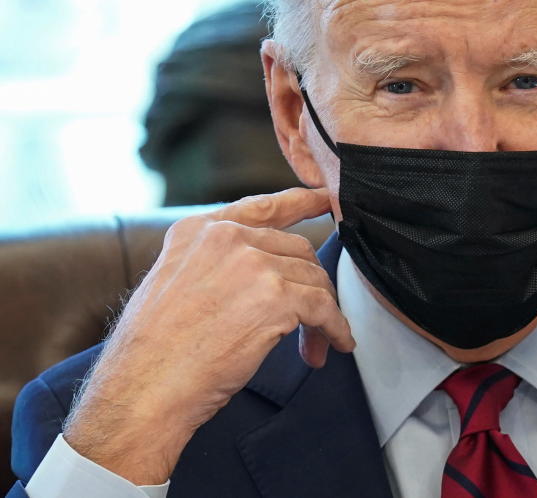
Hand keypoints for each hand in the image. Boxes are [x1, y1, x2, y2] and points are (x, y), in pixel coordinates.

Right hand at [63, 188, 353, 483]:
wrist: (144, 392)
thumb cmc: (155, 356)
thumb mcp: (175, 286)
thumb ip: (216, 264)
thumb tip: (263, 272)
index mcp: (196, 230)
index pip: (261, 207)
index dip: (300, 202)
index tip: (324, 200)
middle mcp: (225, 237)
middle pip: (296, 250)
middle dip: (309, 287)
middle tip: (311, 324)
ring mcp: (252, 264)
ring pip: (314, 279)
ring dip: (321, 315)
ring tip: (315, 347)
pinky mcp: (276, 297)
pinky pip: (324, 307)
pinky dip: (335, 328)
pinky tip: (337, 343)